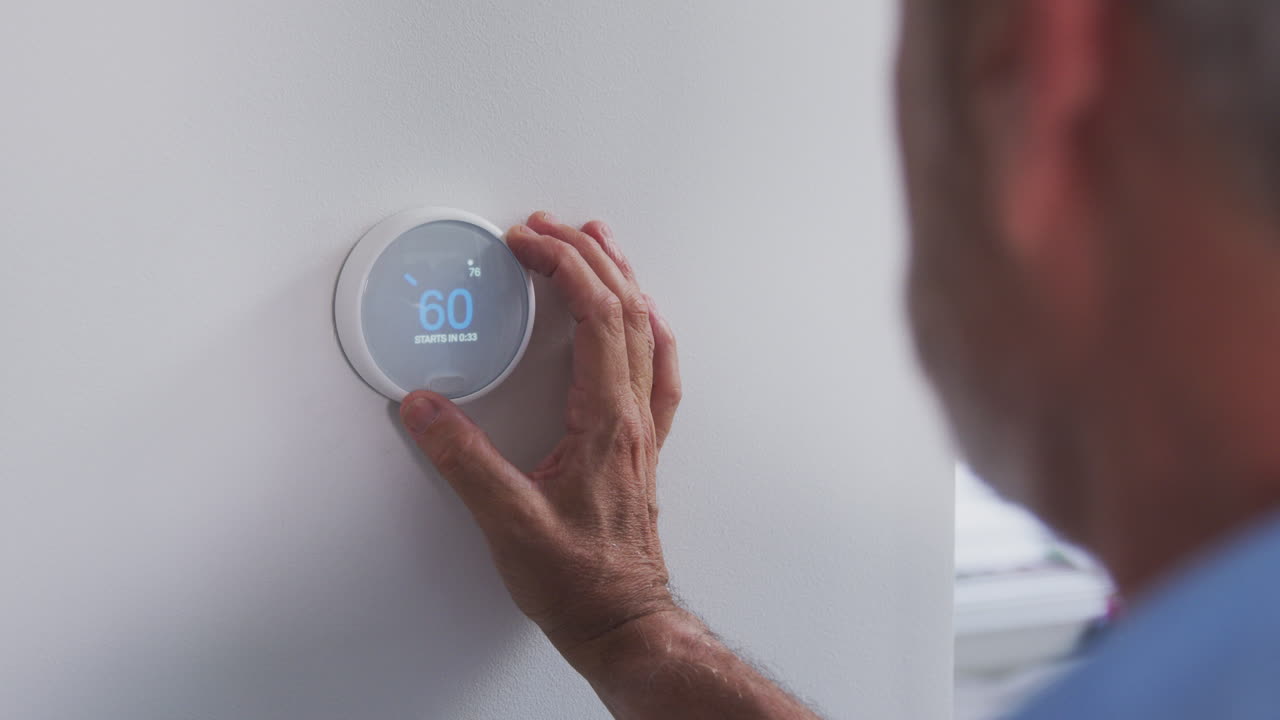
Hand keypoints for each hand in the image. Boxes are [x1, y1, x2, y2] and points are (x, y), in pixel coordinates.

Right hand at [399, 211, 682, 658]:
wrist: (623, 621)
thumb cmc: (579, 581)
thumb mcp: (507, 522)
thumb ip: (463, 460)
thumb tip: (423, 408)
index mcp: (607, 421)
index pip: (597, 317)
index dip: (563, 266)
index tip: (526, 241)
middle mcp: (632, 416)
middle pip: (625, 309)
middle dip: (586, 255)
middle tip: (547, 226)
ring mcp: (642, 429)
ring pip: (645, 331)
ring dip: (620, 278)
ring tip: (597, 241)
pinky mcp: (638, 445)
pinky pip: (655, 366)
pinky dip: (644, 325)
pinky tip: (640, 318)